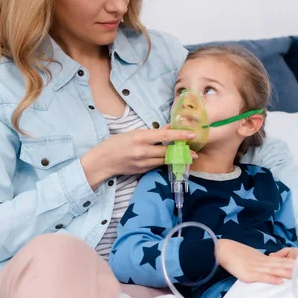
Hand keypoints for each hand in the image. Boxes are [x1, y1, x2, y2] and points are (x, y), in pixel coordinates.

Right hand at [80, 126, 198, 188]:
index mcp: (140, 137)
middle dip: (182, 152)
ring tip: (187, 156)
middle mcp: (143, 151)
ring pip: (165, 160)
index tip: (192, 135)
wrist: (103, 161)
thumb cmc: (117, 143)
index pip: (164, 136)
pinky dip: (164, 162)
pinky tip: (170, 160)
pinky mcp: (143, 171)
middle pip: (168, 151)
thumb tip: (170, 127)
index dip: (180, 136)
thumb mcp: (134, 133)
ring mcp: (143, 163)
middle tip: (194, 151)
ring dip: (176, 158)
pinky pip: (158, 165)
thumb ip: (154, 132)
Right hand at [217, 240, 297, 284]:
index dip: (294, 261)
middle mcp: (262, 263)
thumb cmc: (236, 256)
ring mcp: (256, 269)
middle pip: (282, 264)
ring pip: (275, 270)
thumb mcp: (252, 259)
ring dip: (288, 272)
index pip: (282, 260)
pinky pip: (262, 277)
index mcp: (264, 260)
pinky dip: (271, 279)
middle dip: (296, 266)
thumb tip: (271, 270)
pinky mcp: (248, 275)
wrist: (223, 251)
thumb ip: (262, 264)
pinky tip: (280, 281)